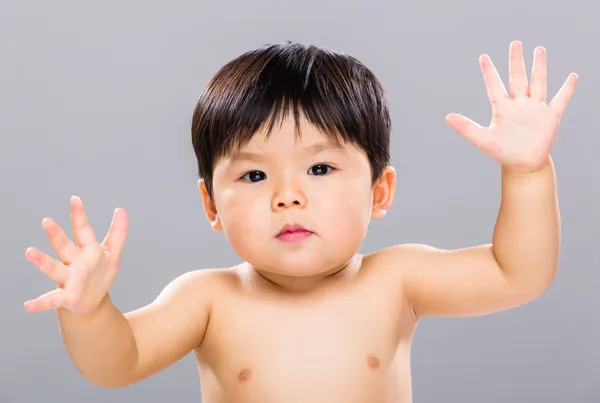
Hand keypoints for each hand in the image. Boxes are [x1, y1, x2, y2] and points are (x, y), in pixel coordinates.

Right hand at [24, 196, 127, 314]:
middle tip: (46, 221)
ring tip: (30, 252)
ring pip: (54, 268)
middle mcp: (74, 262)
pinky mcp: (66, 297)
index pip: (83, 230)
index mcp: (87, 250)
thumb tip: (121, 209)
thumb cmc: (99, 273)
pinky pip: (51, 300)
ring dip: (42, 261)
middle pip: (65, 247)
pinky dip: (40, 303)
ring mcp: (69, 279)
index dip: (79, 216)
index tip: (75, 199)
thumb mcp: (113, 253)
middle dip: (57, 235)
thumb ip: (118, 232)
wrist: (92, 301)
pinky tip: (28, 305)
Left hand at [446, 40, 577, 172]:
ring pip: (537, 83)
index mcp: (502, 108)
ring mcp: (535, 109)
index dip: (489, 72)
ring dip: (539, 67)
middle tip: (515, 43)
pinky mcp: (549, 117)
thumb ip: (466, 127)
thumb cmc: (502, 151)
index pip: (494, 85)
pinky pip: (560, 101)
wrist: (522, 164)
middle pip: (517, 78)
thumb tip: (447, 117)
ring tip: (539, 49)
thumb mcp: (482, 139)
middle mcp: (519, 104)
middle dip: (516, 61)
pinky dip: (567, 90)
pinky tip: (572, 77)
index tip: (483, 57)